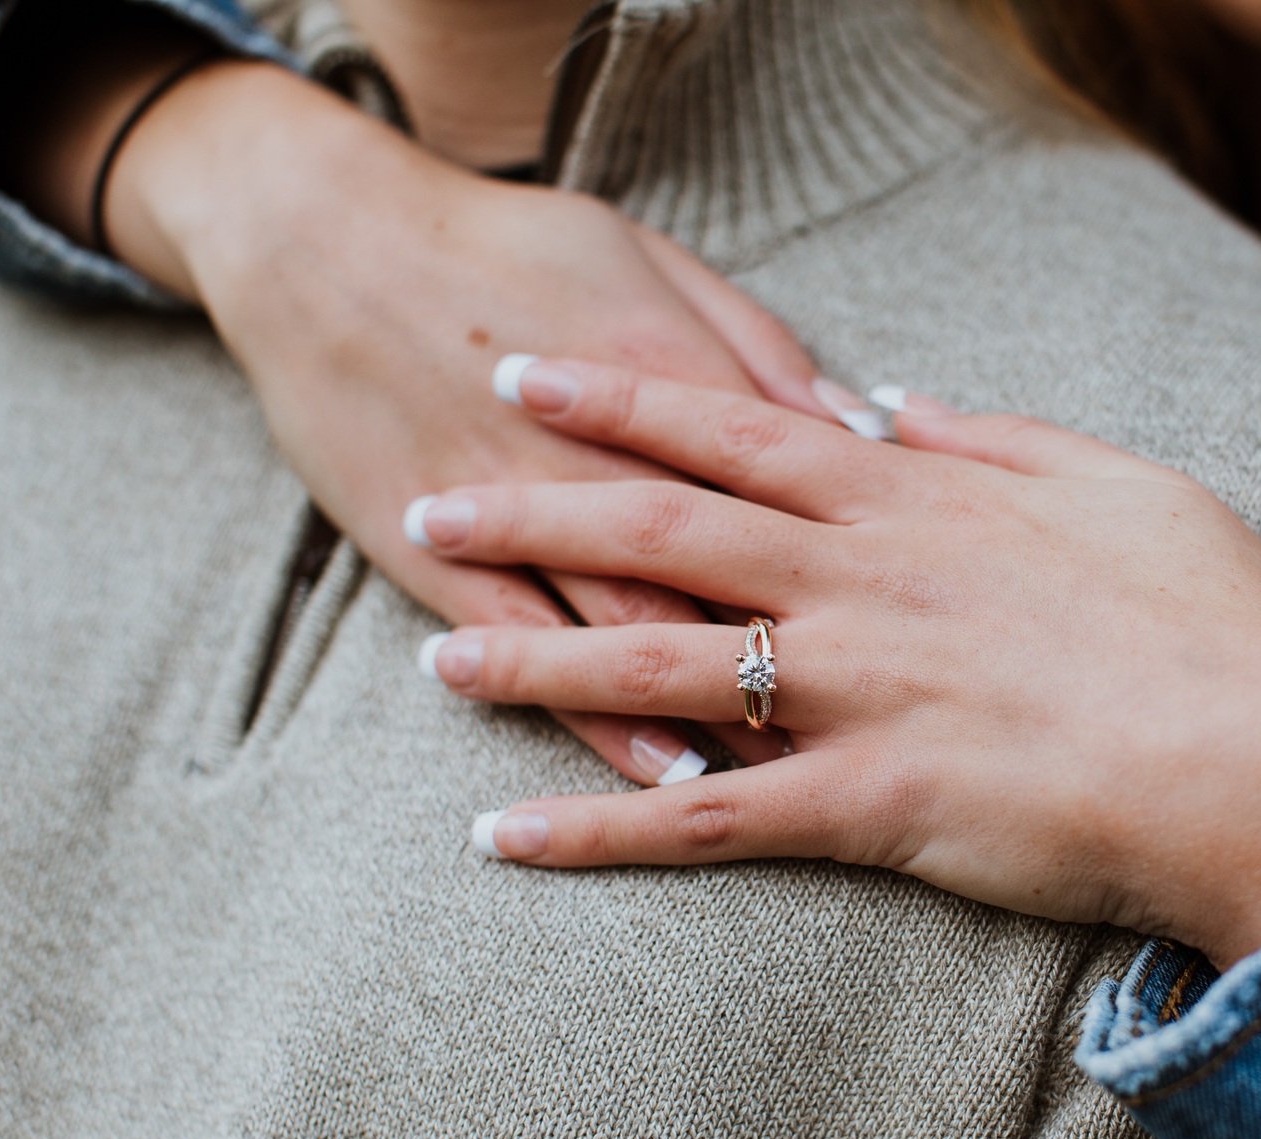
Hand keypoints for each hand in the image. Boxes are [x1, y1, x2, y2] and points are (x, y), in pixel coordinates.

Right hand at [68, 59, 822, 776]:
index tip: (940, 638)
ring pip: (636, 629)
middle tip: (894, 735)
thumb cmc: (509, 242)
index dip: (867, 564)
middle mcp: (604, 451)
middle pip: (726, 574)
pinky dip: (597, 716)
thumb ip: (758, 349)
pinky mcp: (434, 550)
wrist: (320, 235)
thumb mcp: (651, 262)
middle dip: (808, 658)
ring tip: (798, 781)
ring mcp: (515, 506)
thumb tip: (862, 425)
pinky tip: (659, 767)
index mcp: (673, 367)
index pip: (792, 486)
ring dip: (720, 711)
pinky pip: (533, 648)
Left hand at [411, 361, 1260, 967]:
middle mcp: (860, 582)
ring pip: (653, 661)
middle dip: (528, 507)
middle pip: (655, 529)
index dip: (618, 398)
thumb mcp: (1119, 481)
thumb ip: (996, 436)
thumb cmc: (1214, 618)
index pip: (730, 428)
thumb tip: (898, 402)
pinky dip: (597, 828)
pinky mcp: (869, 807)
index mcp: (914, 499)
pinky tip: (505, 838)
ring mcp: (856, 693)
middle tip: (426, 499)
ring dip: (530, 657)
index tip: (529, 376)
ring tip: (431, 657)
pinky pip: (703, 821)